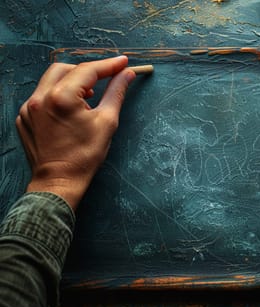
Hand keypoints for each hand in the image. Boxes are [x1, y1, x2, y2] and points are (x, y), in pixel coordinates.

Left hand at [16, 56, 135, 210]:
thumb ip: (116, 93)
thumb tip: (127, 75)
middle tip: (104, 81)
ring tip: (87, 99)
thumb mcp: (107, 122)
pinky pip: (41, 97)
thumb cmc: (84, 155)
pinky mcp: (24, 118)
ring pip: (50, 81)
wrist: (59, 181)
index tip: (123, 62)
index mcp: (61, 98)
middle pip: (65, 69)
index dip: (108, 65)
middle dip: (86, 72)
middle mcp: (40, 98)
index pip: (87, 71)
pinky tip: (69, 112)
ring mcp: (28, 108)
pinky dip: (57, 98)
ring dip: (71, 84)